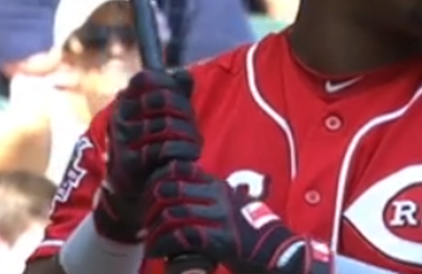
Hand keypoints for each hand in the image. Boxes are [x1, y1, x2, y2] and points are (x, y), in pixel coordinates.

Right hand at [93, 69, 200, 243]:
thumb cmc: (151, 147)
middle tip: (192, 131)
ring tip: (193, 148)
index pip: (147, 78)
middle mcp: (119, 116)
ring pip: (167, 126)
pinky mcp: (128, 162)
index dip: (170, 86)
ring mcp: (122, 139)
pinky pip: (164, 150)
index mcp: (125, 101)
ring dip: (188, 138)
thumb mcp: (162, 117)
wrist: (131, 191)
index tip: (182, 103)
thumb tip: (184, 74)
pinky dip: (183, 154)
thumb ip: (175, 94)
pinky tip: (187, 160)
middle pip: (163, 100)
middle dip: (185, 115)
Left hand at [144, 161, 332, 273]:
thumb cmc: (249, 234)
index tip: (146, 198)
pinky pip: (183, 236)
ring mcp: (221, 217)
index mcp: (217, 186)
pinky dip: (165, 245)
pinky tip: (158, 252)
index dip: (156, 180)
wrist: (278, 253)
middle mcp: (218, 196)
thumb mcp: (228, 208)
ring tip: (149, 243)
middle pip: (171, 189)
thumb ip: (206, 200)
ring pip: (174, 213)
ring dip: (155, 230)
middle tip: (144, 222)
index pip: (179, 169)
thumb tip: (177, 198)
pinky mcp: (221, 239)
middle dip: (150, 206)